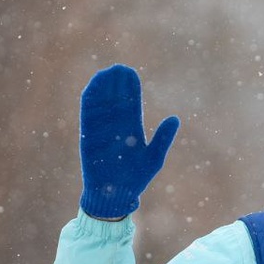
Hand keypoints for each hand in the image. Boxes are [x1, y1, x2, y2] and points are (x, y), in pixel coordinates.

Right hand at [79, 64, 179, 219]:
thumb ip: (162, 138)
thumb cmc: (136, 179)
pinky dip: (90, 102)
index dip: (129, 89)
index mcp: (132, 130)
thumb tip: (175, 118)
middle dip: (116, 85)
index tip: (130, 73)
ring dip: (102, 89)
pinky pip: (87, 116)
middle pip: (115, 100)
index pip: (130, 104)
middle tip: (118, 68)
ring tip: (106, 73)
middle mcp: (115, 128)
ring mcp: (101, 132)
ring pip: (101, 105)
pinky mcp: (88, 137)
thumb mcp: (154, 158)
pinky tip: (92, 88)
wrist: (114, 196)